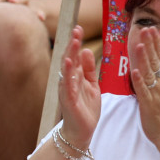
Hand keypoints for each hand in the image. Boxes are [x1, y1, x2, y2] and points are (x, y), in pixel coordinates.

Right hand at [57, 25, 99, 145]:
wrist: (81, 132)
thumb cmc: (85, 109)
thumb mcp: (91, 85)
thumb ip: (88, 69)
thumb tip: (85, 50)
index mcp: (75, 77)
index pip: (74, 56)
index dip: (75, 42)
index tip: (78, 28)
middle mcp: (68, 81)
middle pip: (69, 59)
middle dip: (72, 44)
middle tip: (76, 29)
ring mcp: (67, 90)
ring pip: (67, 69)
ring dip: (70, 55)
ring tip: (74, 42)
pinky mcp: (69, 100)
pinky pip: (68, 84)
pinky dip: (68, 74)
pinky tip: (69, 63)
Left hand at [131, 26, 159, 144]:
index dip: (155, 43)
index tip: (151, 29)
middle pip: (156, 61)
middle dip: (150, 45)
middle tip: (146, 29)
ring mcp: (156, 93)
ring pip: (149, 73)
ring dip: (144, 59)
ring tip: (140, 44)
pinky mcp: (149, 104)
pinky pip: (143, 90)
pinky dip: (138, 80)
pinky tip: (134, 71)